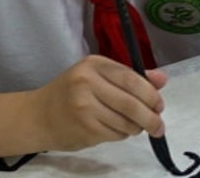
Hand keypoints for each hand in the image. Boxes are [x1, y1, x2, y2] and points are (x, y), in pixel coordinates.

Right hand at [29, 55, 166, 151]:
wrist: (38, 116)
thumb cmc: (71, 93)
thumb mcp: (97, 76)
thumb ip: (130, 77)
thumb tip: (162, 79)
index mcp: (93, 64)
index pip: (132, 79)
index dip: (151, 94)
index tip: (159, 105)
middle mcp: (87, 83)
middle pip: (131, 103)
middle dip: (151, 117)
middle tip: (158, 125)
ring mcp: (84, 108)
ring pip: (125, 122)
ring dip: (137, 128)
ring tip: (135, 126)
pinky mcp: (84, 129)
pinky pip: (115, 134)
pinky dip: (122, 135)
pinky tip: (116, 130)